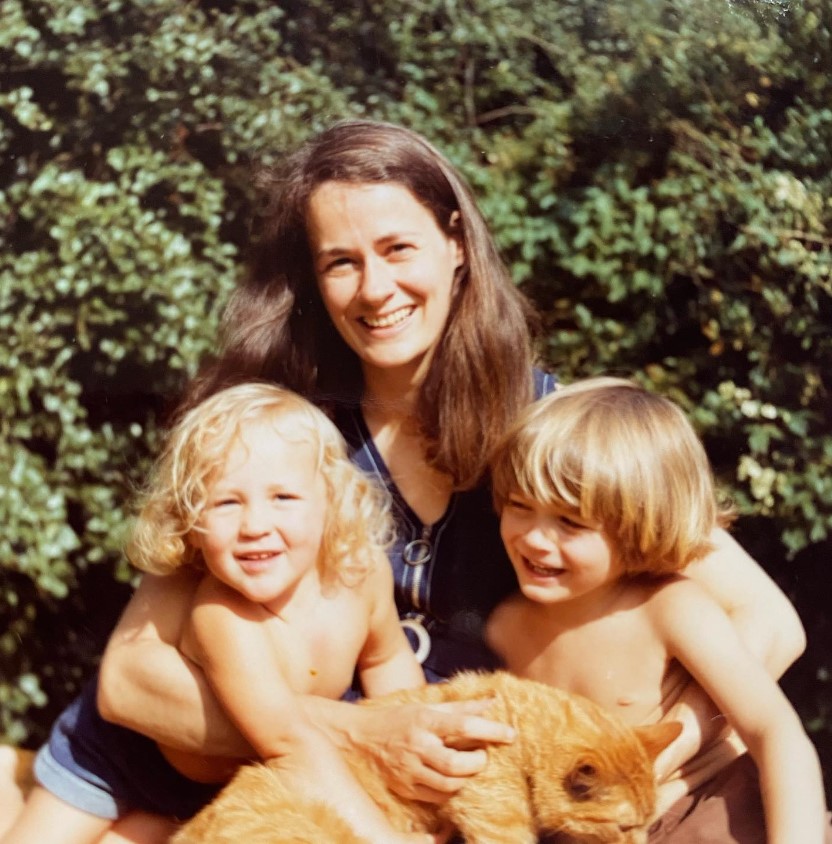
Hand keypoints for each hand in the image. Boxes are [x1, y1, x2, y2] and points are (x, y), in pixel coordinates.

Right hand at [355, 699, 514, 802]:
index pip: (464, 725)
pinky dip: (450, 791)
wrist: (357, 737)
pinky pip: (436, 797)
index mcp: (424, 720)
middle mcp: (418, 745)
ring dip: (467, 778)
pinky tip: (452, 779)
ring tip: (469, 767)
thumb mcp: (426, 707)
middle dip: (478, 762)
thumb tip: (492, 702)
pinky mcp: (405, 788)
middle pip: (457, 763)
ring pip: (449, 785)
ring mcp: (410, 770)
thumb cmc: (396, 719)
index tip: (511, 734)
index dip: (491, 730)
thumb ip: (461, 707)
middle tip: (483, 755)